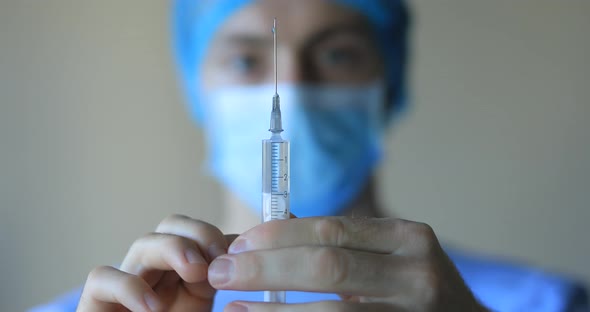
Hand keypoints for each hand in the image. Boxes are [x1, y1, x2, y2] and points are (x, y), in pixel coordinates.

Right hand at [77, 214, 235, 311]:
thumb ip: (222, 283)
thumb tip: (244, 252)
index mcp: (188, 276)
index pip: (201, 234)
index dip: (219, 235)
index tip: (241, 253)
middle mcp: (158, 275)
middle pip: (172, 226)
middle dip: (197, 233)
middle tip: (218, 258)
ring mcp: (128, 286)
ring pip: (142, 244)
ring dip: (172, 248)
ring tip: (197, 272)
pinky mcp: (96, 304)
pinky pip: (102, 277)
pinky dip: (127, 286)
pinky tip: (152, 307)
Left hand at [209, 217, 487, 311]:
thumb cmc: (418, 293)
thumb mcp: (393, 258)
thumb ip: (345, 246)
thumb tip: (273, 235)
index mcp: (408, 238)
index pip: (331, 229)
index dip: (278, 236)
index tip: (238, 243)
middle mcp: (416, 273)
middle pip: (326, 266)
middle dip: (265, 269)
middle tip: (221, 274)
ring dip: (272, 311)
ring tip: (231, 309)